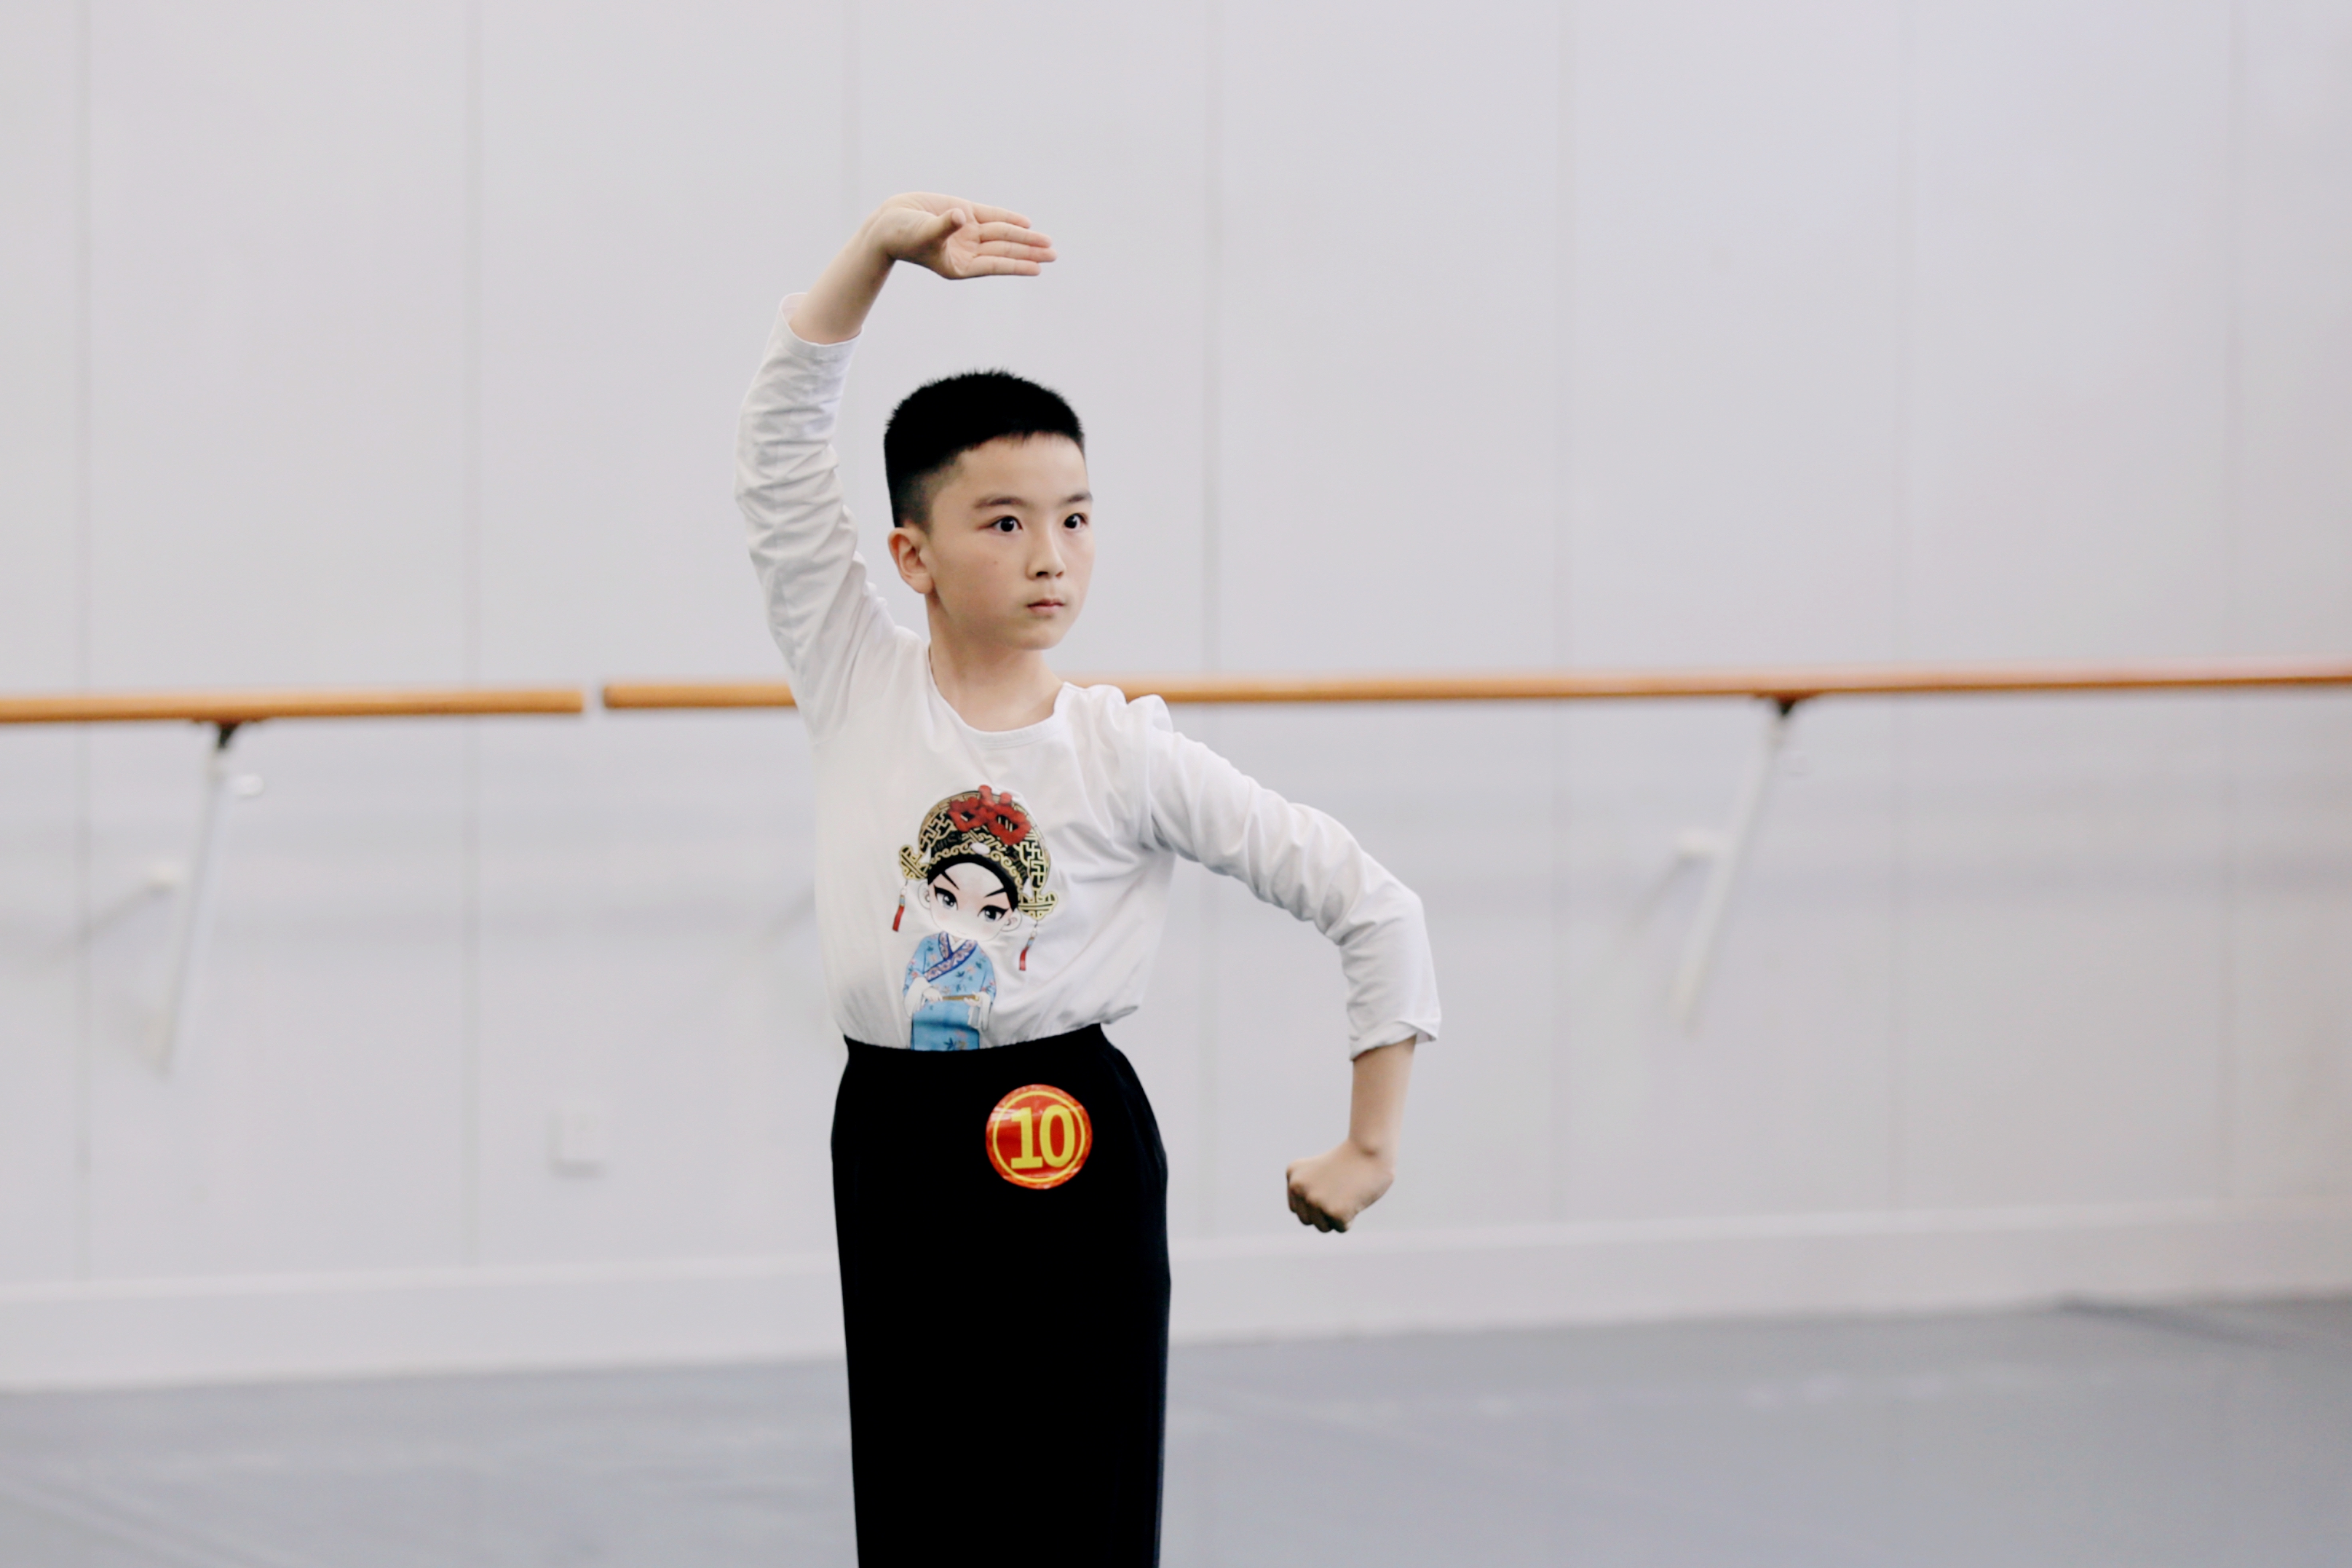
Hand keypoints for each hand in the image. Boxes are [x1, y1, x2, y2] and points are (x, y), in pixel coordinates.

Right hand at [866, 192, 1056, 279]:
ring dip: (1024, 237)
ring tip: (1047, 243)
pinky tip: (1026, 224)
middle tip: (1054, 254)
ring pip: (1002, 235)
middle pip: (1004, 250)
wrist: (887, 223)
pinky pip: (991, 218)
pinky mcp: (963, 216)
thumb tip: (962, 216)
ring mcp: (967, 234)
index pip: (995, 264)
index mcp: (959, 265)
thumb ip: (945, 225)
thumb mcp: (924, 233)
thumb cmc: (902, 235)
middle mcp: (967, 251)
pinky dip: (1008, 220)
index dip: (1016, 264)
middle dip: (1029, 251)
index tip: (1038, 268)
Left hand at [1285, 1140, 1394, 1232]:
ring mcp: (1315, 1200)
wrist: (1370, 1149)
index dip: (1317, 1202)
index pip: (1298, 1208)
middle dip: (1325, 1212)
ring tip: (1347, 1194)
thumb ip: (1308, 1191)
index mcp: (1293, 1174)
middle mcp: (1299, 1188)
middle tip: (1341, 1190)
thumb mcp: (1318, 1170)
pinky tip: (1355, 1199)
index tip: (1331, 1186)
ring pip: (1323, 1227)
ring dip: (1337, 1217)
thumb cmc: (1352, 1158)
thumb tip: (1311, 1215)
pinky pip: (1341, 1228)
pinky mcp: (1334, 1212)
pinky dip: (1351, 1218)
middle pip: (1308, 1220)